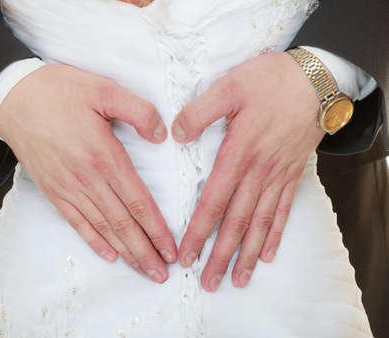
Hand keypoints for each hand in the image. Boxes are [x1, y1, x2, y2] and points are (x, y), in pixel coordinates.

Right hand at [0, 64, 176, 282]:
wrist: (13, 97)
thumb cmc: (60, 92)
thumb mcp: (104, 88)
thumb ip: (138, 110)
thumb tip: (162, 135)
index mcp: (105, 156)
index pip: (138, 202)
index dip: (157, 228)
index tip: (171, 249)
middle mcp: (88, 179)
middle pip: (123, 223)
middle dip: (146, 250)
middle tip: (162, 273)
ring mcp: (69, 188)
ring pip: (103, 228)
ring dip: (126, 252)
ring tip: (143, 270)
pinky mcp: (53, 190)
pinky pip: (76, 222)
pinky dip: (93, 241)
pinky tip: (108, 255)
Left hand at [172, 52, 325, 290]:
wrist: (318, 79)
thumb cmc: (271, 81)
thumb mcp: (230, 87)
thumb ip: (200, 112)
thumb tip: (176, 135)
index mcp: (239, 153)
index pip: (214, 201)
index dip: (198, 231)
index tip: (186, 255)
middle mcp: (259, 172)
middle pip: (237, 222)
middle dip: (220, 255)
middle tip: (208, 282)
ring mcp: (278, 176)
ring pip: (260, 223)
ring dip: (248, 254)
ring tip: (238, 279)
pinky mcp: (293, 174)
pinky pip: (284, 210)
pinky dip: (276, 233)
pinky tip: (269, 254)